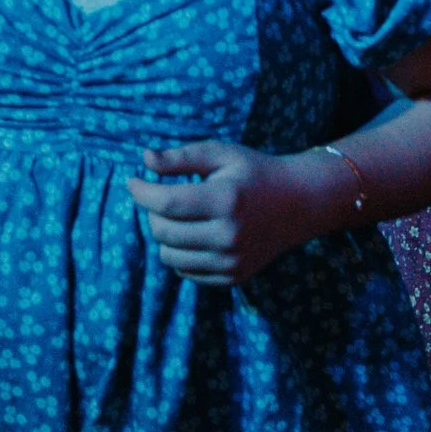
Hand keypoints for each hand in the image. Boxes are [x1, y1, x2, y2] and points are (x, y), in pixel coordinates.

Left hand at [127, 141, 334, 285]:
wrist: (298, 204)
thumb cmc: (254, 173)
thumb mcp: (222, 154)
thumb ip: (182, 157)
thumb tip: (144, 159)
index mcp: (225, 200)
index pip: (166, 203)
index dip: (141, 191)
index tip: (132, 181)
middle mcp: (228, 235)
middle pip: (163, 231)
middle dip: (153, 212)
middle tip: (165, 196)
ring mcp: (231, 261)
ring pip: (168, 256)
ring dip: (165, 235)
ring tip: (180, 216)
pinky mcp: (232, 277)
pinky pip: (185, 271)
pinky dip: (181, 253)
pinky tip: (196, 234)